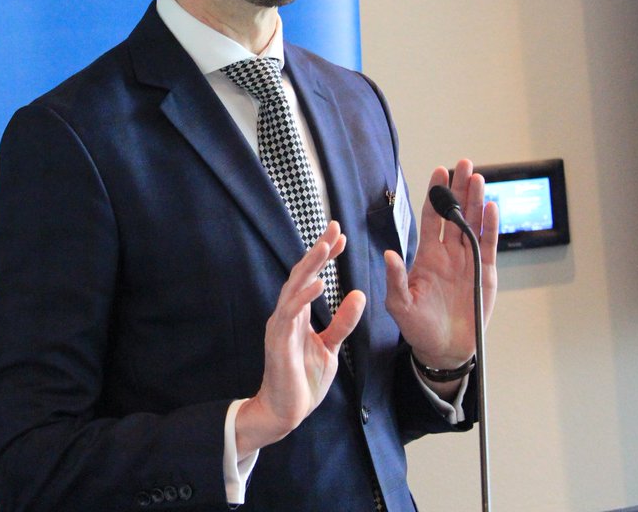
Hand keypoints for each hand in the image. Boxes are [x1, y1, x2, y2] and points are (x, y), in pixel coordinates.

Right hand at [235, 221, 366, 456]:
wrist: (286, 411)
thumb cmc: (303, 380)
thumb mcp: (331, 347)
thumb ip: (343, 322)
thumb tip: (359, 294)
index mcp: (298, 314)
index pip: (312, 277)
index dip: (325, 256)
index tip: (340, 236)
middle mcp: (287, 314)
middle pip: (301, 274)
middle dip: (318, 250)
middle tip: (334, 227)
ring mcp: (280, 325)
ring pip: (294, 287)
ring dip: (310, 266)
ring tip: (325, 246)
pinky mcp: (278, 341)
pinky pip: (290, 314)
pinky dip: (303, 297)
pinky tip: (317, 284)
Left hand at [384, 159, 498, 378]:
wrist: (443, 349)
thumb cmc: (417, 328)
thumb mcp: (399, 305)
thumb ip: (395, 280)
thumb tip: (389, 254)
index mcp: (427, 256)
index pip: (433, 218)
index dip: (436, 195)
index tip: (439, 172)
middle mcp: (449, 254)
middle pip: (456, 214)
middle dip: (460, 189)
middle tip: (464, 164)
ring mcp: (468, 262)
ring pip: (474, 225)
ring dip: (477, 202)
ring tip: (479, 178)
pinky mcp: (485, 275)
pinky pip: (488, 246)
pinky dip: (491, 227)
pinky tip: (492, 207)